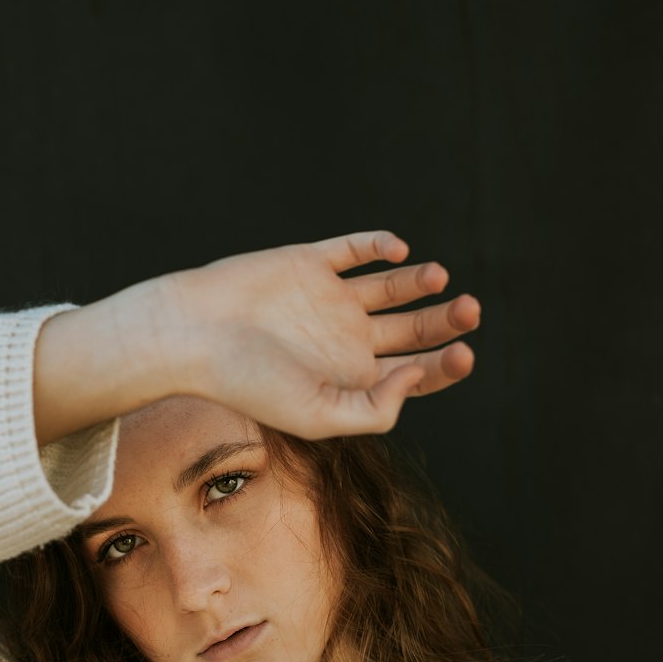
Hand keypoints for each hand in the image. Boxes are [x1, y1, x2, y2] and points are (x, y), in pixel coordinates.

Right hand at [162, 229, 479, 439]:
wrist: (192, 334)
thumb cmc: (247, 383)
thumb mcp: (316, 415)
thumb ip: (373, 409)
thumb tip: (419, 376)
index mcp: (351, 380)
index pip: (416, 374)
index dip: (446, 366)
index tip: (462, 354)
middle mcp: (347, 339)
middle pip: (415, 329)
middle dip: (446, 320)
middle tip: (469, 310)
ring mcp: (330, 299)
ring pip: (393, 287)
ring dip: (421, 282)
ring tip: (438, 279)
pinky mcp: (311, 262)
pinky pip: (355, 249)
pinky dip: (380, 246)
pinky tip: (398, 253)